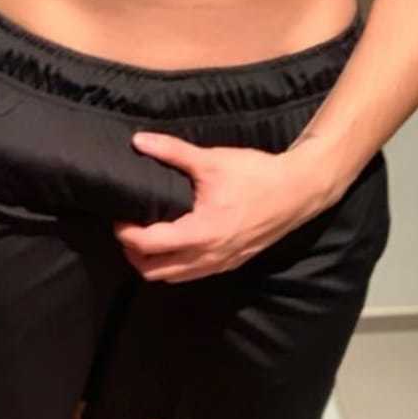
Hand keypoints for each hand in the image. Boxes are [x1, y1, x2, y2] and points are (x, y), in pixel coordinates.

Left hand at [113, 130, 332, 282]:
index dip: (125, 233)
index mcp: (200, 233)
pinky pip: (191, 275)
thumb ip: (172, 152)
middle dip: (133, 253)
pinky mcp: (230, 264)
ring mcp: (220, 264)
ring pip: (171, 277)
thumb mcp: (212, 161)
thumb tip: (138, 140)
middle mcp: (208, 256)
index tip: (119, 217)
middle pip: (153, 271)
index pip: (148, 245)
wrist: (298, 191)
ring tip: (146, 237)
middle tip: (128, 229)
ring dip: (152, 262)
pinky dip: (174, 265)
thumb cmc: (257, 175)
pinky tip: (173, 244)